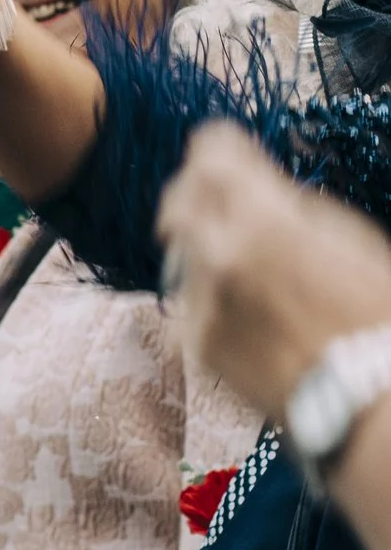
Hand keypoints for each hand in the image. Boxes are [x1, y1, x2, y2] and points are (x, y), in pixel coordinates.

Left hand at [159, 123, 390, 417]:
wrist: (374, 401)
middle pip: (179, 197)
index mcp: (264, 220)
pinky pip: (187, 301)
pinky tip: (244, 309)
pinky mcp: (196, 342)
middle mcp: (219, 255)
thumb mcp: (351, 239)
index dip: (219, 148)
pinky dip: (207, 295)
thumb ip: (291, 207)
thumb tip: (258, 185)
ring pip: (180, 250)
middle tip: (218, 198)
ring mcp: (202, 301)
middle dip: (197, 190)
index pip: (209, 155)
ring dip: (202, 246)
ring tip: (243, 263)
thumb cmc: (379, 316)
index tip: (225, 150)